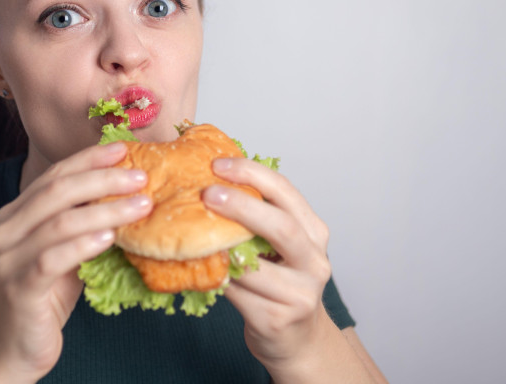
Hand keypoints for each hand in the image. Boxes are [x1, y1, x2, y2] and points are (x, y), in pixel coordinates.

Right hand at [0, 143, 151, 381]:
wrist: (13, 350)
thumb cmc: (45, 297)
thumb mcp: (67, 253)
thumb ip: (84, 225)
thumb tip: (130, 196)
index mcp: (16, 214)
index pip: (54, 175)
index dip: (89, 159)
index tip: (123, 148)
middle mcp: (6, 230)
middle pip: (57, 191)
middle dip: (102, 179)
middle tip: (140, 176)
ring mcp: (8, 258)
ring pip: (60, 222)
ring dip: (105, 210)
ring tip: (140, 205)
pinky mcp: (18, 287)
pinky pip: (52, 259)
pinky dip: (83, 245)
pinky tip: (110, 238)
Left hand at [203, 158, 331, 375]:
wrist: (297, 341)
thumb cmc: (281, 284)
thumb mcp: (279, 247)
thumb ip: (258, 219)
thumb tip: (210, 180)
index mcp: (313, 232)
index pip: (286, 192)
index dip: (252, 174)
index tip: (218, 165)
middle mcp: (314, 261)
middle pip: (282, 226)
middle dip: (243, 205)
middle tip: (207, 193)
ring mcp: (300, 294)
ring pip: (253, 266)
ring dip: (220, 249)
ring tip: (192, 234)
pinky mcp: (277, 320)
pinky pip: (238, 294)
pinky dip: (215, 278)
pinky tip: (196, 267)